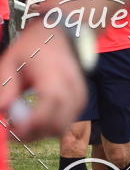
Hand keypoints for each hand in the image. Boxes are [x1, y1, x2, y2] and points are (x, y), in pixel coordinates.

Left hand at [0, 21, 86, 140]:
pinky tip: (36, 118)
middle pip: (57, 124)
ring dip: (42, 132)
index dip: (31, 124)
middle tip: (13, 129)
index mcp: (54, 76)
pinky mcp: (80, 100)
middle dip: (33, 134)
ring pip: (62, 128)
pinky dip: (51, 126)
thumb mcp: (11, 61)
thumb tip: (1, 110)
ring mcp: (79, 96)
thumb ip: (7, 87)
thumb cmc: (33, 47)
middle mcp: (71, 88)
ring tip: (23, 123)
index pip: (48, 109)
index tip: (13, 127)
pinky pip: (66, 122)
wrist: (59, 35)